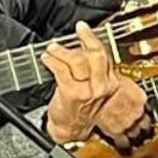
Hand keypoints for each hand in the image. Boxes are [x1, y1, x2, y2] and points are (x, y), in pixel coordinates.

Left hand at [42, 21, 149, 147]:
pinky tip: (47, 58)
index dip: (93, 38)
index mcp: (110, 83)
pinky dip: (52, 61)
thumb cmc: (81, 107)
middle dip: (86, 38)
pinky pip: (61, 70)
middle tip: (78, 29)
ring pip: (77, 61)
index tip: (84, 28)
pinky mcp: (72, 93)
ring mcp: (88, 91)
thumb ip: (92, 69)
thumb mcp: (94, 87)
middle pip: (96, 55)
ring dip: (62, 51)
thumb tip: (80, 46)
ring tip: (53, 48)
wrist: (72, 130)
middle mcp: (102, 86)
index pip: (104, 55)